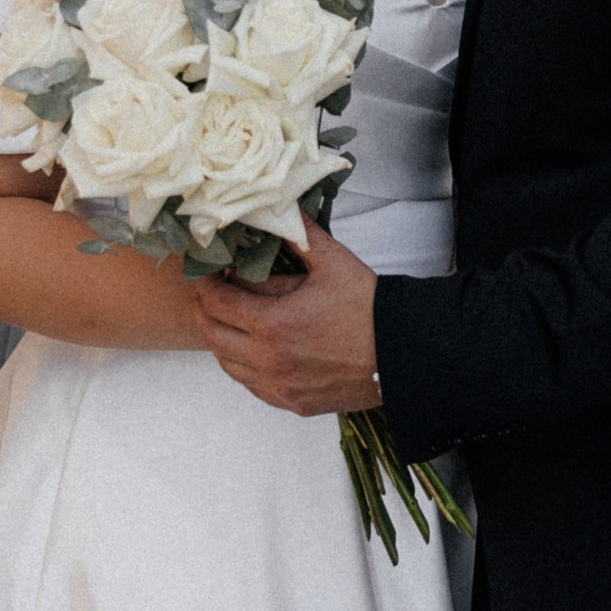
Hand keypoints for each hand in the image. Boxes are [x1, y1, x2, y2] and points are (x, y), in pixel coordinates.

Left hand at [193, 226, 383, 416]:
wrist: (404, 353)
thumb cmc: (369, 309)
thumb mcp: (332, 263)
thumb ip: (298, 234)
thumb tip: (280, 207)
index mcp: (272, 325)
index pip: (216, 303)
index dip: (206, 283)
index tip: (209, 272)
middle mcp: (268, 361)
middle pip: (212, 335)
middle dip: (207, 310)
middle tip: (214, 292)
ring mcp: (279, 386)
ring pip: (227, 364)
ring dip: (223, 339)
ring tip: (234, 320)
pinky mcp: (293, 403)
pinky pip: (252, 386)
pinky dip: (244, 366)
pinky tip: (256, 350)